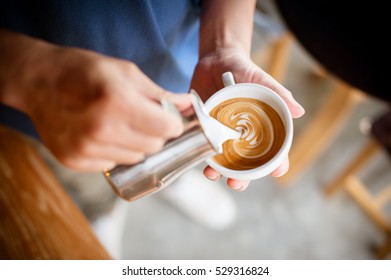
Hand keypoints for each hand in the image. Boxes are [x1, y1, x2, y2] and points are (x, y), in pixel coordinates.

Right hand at [1, 31, 191, 170]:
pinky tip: (103, 135)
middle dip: (156, 134)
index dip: (172, 123)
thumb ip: (158, 92)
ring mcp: (86, 149)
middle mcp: (101, 130)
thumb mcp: (124, 71)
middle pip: (153, 146)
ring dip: (136, 144)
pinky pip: (112, 164)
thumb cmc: (83, 71)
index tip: (169, 119)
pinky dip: (115, 152)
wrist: (38, 81)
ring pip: (135, 158)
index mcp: (117, 102)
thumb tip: (188, 105)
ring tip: (121, 125)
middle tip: (145, 119)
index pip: (166, 128)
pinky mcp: (75, 160)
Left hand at [190, 48, 304, 190]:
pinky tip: (199, 161)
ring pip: (223, 161)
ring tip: (213, 175)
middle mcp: (242, 135)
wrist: (215, 59)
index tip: (278, 172)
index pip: (273, 150)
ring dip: (219, 173)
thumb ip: (278, 93)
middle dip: (243, 179)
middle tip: (237, 184)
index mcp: (261, 127)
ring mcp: (223, 134)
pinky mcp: (205, 129)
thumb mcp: (261, 79)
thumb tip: (300, 111)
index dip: (276, 164)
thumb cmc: (244, 69)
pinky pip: (204, 147)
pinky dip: (202, 156)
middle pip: (245, 164)